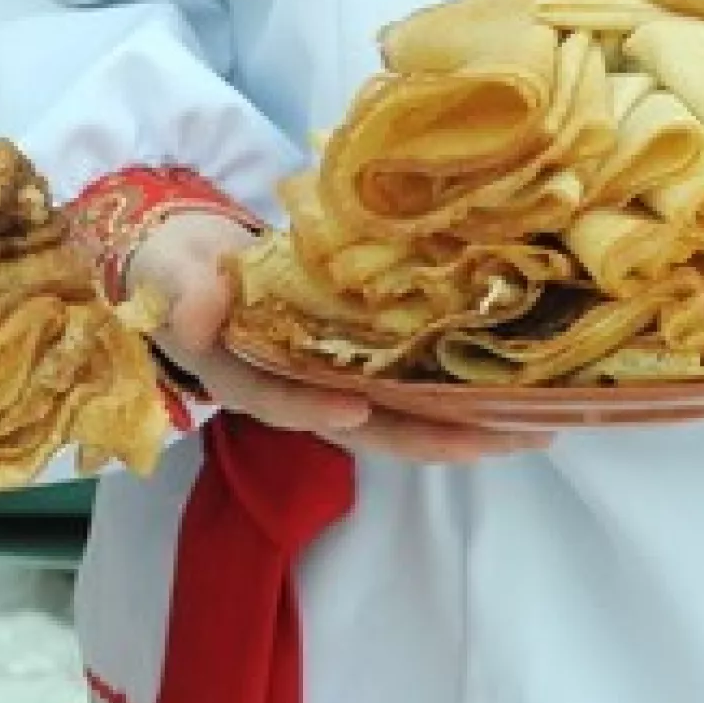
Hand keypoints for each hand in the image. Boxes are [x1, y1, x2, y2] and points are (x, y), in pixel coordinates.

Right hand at [128, 212, 551, 462]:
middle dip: (435, 438)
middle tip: (503, 438)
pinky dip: (460, 396)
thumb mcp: (169, 274)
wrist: (185, 263)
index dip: (315, 407)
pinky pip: (411, 390)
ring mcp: (331, 383)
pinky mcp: (357, 364)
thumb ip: (186, 293)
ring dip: (466, 428)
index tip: (355, 407)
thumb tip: (201, 318)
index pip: (280, 400)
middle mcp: (296, 393)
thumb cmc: (174, 271)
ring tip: (535, 427)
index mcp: (245, 377)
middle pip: (368, 429)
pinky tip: (514, 395)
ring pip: (401, 419)